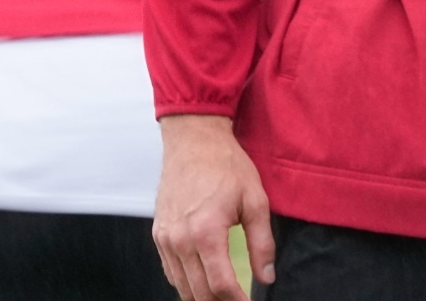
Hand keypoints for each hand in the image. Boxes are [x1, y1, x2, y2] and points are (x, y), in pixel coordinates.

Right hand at [153, 115, 273, 300]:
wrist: (193, 140)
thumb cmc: (226, 165)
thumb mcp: (255, 200)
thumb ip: (262, 243)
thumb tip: (267, 276)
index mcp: (206, 232)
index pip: (221, 286)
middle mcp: (180, 240)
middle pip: (199, 292)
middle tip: (238, 300)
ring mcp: (165, 238)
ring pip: (182, 286)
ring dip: (202, 297)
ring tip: (223, 297)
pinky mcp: (158, 234)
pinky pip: (170, 271)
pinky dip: (186, 283)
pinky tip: (202, 282)